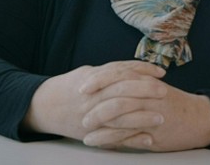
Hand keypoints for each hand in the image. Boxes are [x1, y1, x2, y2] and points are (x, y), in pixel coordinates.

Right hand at [22, 60, 166, 141]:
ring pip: (120, 117)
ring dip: (142, 118)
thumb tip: (135, 69)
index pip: (121, 73)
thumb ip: (109, 72)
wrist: (45, 108)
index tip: (160, 73)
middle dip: (145, 91)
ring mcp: (92, 118)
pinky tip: (148, 139)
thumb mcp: (86, 73)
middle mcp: (92, 98)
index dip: (142, 71)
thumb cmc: (69, 87)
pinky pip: (115, 138)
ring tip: (161, 117)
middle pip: (122, 92)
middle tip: (164, 91)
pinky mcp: (93, 134)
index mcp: (92, 81)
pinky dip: (132, 139)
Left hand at [80, 76, 209, 151]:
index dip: (97, 80)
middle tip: (79, 110)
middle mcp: (147, 94)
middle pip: (115, 95)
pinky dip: (108, 139)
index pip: (117, 75)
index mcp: (146, 80)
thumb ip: (134, 85)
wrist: (201, 118)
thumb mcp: (154, 88)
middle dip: (94, 104)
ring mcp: (150, 113)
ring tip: (84, 130)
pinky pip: (126, 135)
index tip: (81, 86)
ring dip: (98, 123)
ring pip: (119, 116)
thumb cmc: (174, 103)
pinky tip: (97, 142)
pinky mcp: (153, 131)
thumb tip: (107, 86)